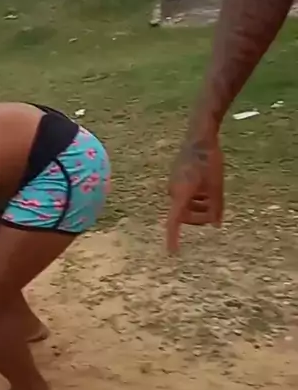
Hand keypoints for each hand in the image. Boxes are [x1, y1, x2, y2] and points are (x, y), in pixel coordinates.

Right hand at [167, 133, 223, 253]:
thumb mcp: (217, 186)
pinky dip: (195, 197)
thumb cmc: (209, 161)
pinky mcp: (176, 178)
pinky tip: (207, 190)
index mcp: (182, 194)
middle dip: (198, 217)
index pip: (174, 221)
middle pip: (183, 215)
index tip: (172, 252)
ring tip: (213, 198)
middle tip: (214, 214)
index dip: (173, 238)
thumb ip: (216, 207)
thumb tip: (215, 224)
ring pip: (185, 205)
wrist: (199, 137)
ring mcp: (174, 184)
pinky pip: (184, 194)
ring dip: (198, 207)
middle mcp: (174, 191)